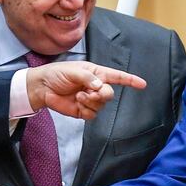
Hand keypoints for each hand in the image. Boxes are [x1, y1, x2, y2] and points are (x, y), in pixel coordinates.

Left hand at [26, 61, 146, 119]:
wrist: (42, 88)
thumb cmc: (57, 74)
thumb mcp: (73, 71)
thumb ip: (88, 78)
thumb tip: (100, 86)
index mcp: (96, 73)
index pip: (117, 77)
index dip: (130, 80)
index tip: (143, 84)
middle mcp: (96, 86)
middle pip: (109, 94)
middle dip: (102, 94)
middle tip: (90, 92)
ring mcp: (90, 99)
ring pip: (101, 105)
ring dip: (91, 101)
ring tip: (78, 96)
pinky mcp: (83, 110)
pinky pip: (92, 114)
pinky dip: (86, 109)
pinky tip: (77, 103)